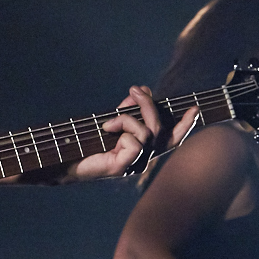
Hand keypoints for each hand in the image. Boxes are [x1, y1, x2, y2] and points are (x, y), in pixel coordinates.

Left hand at [62, 85, 198, 181]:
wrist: (63, 160)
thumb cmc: (85, 141)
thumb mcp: (112, 120)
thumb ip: (129, 108)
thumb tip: (142, 91)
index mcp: (142, 150)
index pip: (171, 139)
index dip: (185, 125)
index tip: (195, 108)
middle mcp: (142, 160)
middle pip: (161, 130)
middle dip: (150, 105)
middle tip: (134, 90)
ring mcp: (133, 165)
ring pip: (148, 133)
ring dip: (129, 117)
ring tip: (110, 117)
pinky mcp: (123, 167)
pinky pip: (135, 142)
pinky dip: (121, 127)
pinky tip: (105, 129)